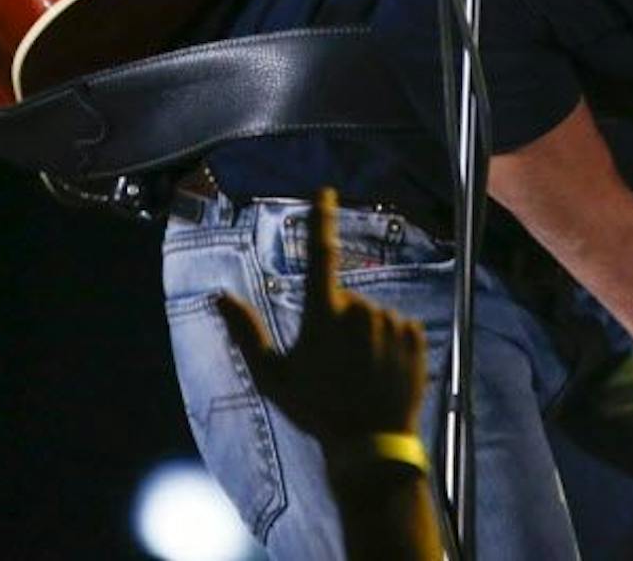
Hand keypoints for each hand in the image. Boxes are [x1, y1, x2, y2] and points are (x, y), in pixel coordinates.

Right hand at [213, 188, 427, 443]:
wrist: (369, 441)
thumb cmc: (314, 409)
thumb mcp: (271, 375)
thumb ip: (243, 331)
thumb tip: (217, 297)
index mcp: (324, 315)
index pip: (321, 254)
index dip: (321, 219)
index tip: (324, 192)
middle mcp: (361, 310)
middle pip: (345, 301)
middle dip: (337, 322)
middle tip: (333, 365)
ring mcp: (392, 321)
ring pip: (372, 316)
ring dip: (364, 336)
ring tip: (357, 374)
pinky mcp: (415, 334)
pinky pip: (396, 328)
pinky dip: (387, 343)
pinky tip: (379, 372)